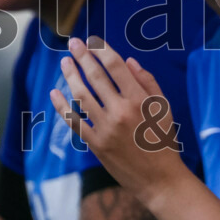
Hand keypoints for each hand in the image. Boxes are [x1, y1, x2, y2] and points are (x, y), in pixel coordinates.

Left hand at [49, 36, 188, 202]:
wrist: (159, 179)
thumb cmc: (164, 141)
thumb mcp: (164, 108)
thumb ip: (147, 82)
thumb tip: (128, 61)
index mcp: (139, 100)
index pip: (116, 67)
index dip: (102, 50)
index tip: (93, 41)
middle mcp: (121, 111)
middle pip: (96, 77)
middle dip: (82, 57)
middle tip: (73, 44)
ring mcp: (106, 128)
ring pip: (81, 96)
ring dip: (70, 76)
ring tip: (64, 63)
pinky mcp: (95, 144)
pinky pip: (74, 121)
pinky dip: (62, 106)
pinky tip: (55, 93)